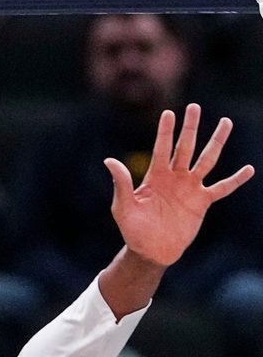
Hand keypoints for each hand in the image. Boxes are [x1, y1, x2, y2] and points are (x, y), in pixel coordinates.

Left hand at [104, 104, 254, 266]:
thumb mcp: (123, 206)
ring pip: (206, 159)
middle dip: (190, 127)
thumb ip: (121, 183)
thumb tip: (109, 160)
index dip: (165, 131)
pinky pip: (222, 188)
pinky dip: (236, 179)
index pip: (162, 148)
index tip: (169, 112)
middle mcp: (174, 177)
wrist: (150, 250)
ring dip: (216, 141)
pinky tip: (248, 169)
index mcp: (155, 176)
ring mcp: (190, 188)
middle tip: (194, 106)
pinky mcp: (203, 202)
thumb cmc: (132, 229)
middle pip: (185, 147)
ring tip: (225, 122)